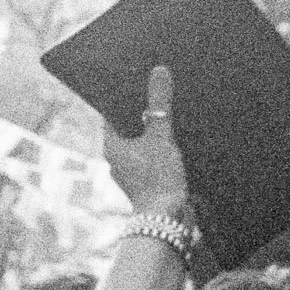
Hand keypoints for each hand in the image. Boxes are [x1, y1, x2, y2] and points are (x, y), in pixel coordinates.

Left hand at [103, 65, 187, 216]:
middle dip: (141, 111)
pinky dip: (162, 145)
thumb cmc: (157, 178)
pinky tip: (179, 137)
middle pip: (128, 126)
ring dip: (154, 129)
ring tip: (171, 109)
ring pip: (142, 142)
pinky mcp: (147, 180)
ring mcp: (131, 171)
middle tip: (157, 89)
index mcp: (111, 146)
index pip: (111, 113)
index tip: (136, 79)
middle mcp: (117, 158)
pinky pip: (152, 155)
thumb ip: (160, 104)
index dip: (123, 96)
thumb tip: (159, 71)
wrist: (167, 219)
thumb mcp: (161, 136)